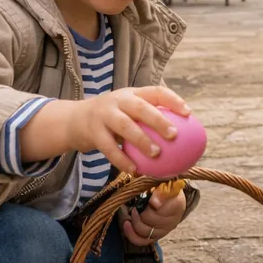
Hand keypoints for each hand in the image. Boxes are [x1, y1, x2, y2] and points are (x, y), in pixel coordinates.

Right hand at [67, 86, 190, 175]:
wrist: (74, 121)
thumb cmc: (112, 119)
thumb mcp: (128, 111)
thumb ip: (148, 119)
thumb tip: (182, 137)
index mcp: (132, 94)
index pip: (156, 91)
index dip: (173, 100)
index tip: (188, 113)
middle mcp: (118, 100)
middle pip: (141, 107)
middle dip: (159, 120)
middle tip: (174, 135)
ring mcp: (104, 114)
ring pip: (125, 126)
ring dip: (142, 141)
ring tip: (157, 155)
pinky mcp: (93, 132)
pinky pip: (109, 148)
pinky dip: (122, 160)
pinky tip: (135, 171)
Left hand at [122, 185, 188, 245]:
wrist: (170, 196)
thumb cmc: (165, 187)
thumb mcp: (164, 184)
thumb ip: (160, 192)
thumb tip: (154, 203)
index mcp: (177, 206)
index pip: (160, 211)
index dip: (149, 205)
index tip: (146, 198)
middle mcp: (172, 221)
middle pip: (151, 223)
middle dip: (140, 213)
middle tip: (136, 205)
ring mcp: (164, 231)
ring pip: (145, 233)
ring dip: (135, 222)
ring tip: (132, 212)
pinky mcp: (155, 236)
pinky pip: (142, 241)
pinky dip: (132, 234)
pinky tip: (127, 224)